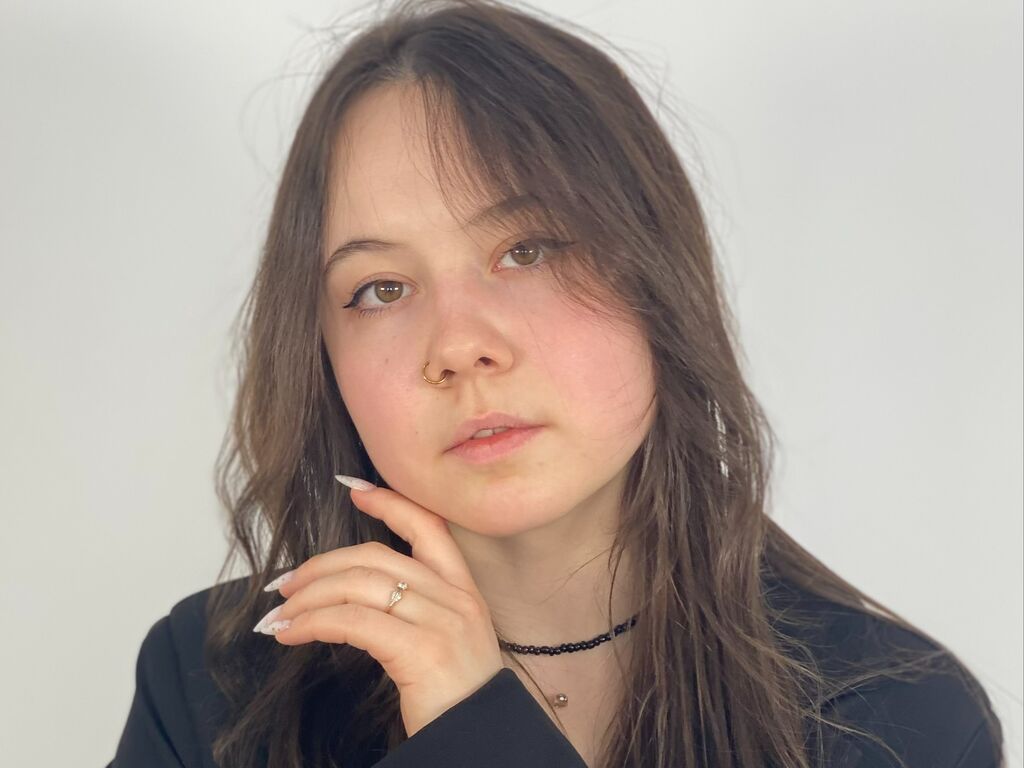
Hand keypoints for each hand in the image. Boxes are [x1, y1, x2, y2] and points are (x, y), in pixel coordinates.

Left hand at [255, 480, 503, 736]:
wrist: (482, 745)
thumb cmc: (457, 700)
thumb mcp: (448, 641)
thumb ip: (417, 611)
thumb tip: (356, 596)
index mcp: (464, 591)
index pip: (429, 527)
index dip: (390, 503)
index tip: (355, 489)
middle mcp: (456, 599)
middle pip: (376, 557)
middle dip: (322, 565)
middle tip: (286, 584)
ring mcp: (441, 622)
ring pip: (358, 586)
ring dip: (308, 597)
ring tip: (280, 614)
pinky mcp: (420, 650)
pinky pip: (352, 622)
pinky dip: (312, 623)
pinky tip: (291, 634)